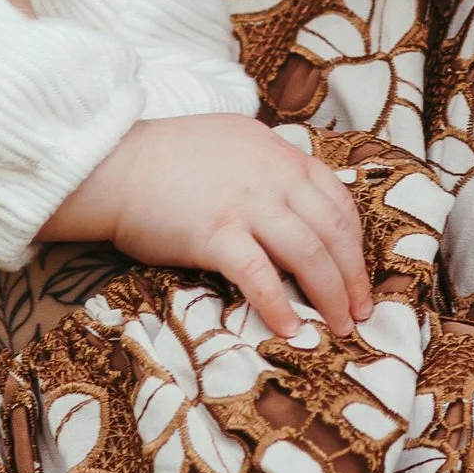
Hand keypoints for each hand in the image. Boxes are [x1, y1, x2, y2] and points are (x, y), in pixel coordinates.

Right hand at [50, 113, 369, 335]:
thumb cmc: (164, 159)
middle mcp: (272, 175)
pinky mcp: (216, 233)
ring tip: (338, 327)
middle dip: (353, 277)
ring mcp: (246, 204)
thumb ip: (266, 166)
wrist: (113, 164)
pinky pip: (260, 276)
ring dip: (330, 296)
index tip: (357, 272)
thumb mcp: (231, 142)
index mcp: (279, 153)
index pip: (336, 199)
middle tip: (360, 311)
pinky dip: (279, 305)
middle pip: (332, 231)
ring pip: (309, 254)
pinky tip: (290, 330)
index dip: (355, 242)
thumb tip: (293, 201)